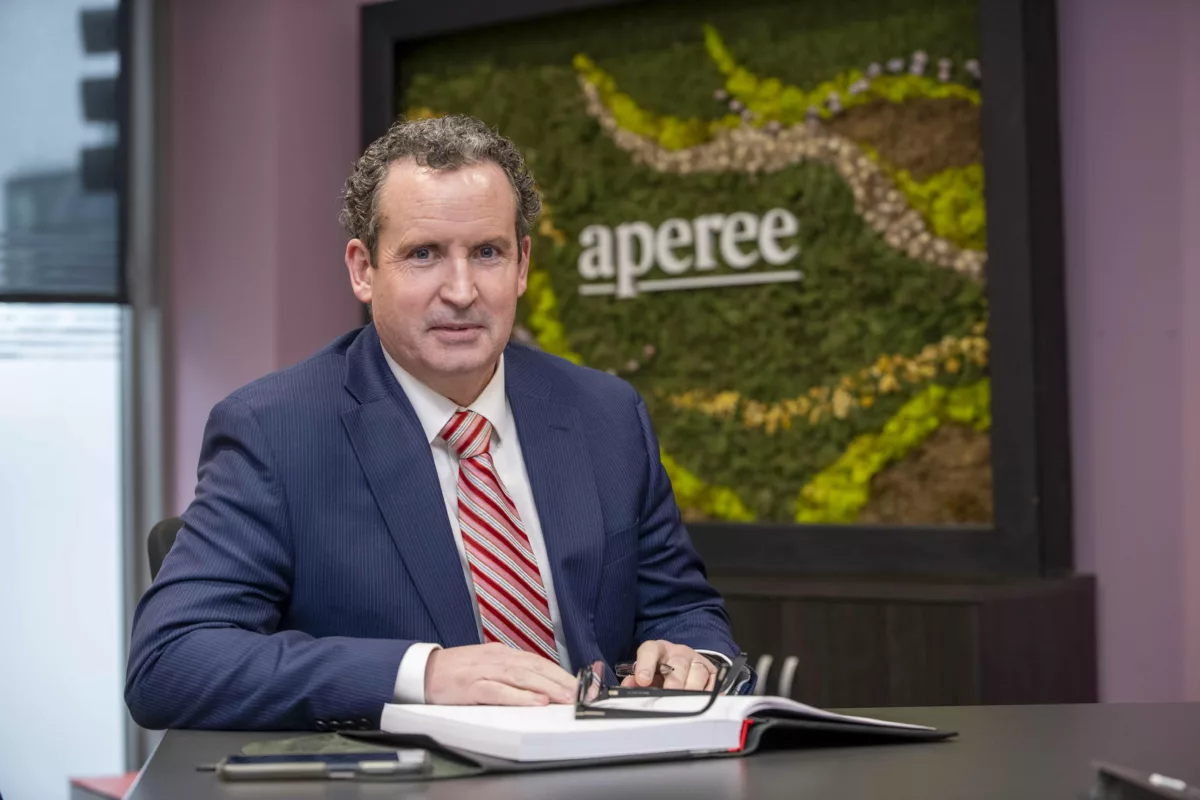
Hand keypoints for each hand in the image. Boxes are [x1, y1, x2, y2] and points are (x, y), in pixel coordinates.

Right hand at [424, 643, 576, 705]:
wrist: (423, 670)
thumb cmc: (456, 672)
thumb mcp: (487, 666)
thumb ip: (510, 672)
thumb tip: (538, 684)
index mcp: (502, 653)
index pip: (539, 661)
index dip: (561, 673)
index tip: (580, 685)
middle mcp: (497, 658)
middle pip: (536, 667)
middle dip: (561, 680)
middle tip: (581, 693)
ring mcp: (485, 670)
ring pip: (523, 677)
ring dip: (547, 688)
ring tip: (566, 697)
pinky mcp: (473, 686)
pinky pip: (500, 691)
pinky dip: (520, 697)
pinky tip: (535, 702)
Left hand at [621, 640, 715, 690]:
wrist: (681, 665)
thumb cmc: (660, 672)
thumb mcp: (646, 674)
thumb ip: (634, 681)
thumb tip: (627, 688)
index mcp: (658, 650)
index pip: (650, 650)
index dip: (645, 664)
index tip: (642, 680)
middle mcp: (678, 652)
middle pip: (678, 663)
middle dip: (674, 680)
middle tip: (669, 692)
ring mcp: (696, 660)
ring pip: (697, 671)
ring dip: (692, 687)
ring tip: (686, 700)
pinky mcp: (710, 670)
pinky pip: (712, 680)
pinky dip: (708, 691)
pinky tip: (701, 699)